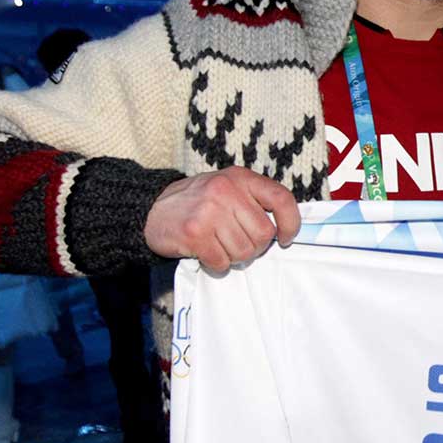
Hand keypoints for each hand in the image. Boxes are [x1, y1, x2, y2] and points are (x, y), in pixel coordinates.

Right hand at [144, 167, 301, 271]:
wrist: (151, 209)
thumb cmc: (197, 203)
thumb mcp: (227, 189)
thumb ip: (253, 202)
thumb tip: (283, 229)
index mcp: (240, 178)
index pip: (282, 198)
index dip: (291, 223)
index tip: (284, 238)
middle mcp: (226, 190)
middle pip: (264, 234)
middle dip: (254, 247)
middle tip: (236, 243)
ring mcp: (209, 211)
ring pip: (244, 252)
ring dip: (233, 257)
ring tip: (218, 245)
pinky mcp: (194, 233)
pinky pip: (222, 263)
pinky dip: (216, 265)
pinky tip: (205, 252)